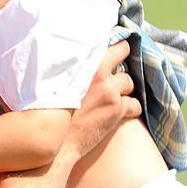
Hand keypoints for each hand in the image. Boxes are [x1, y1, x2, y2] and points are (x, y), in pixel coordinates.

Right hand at [63, 41, 139, 163]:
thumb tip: (80, 61)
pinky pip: (135, 105)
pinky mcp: (117, 110)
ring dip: (123, 91)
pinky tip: (121, 114)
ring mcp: (109, 91)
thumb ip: (72, 68)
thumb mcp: (58, 81)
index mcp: (84, 63)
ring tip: (111, 100)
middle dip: (119, 71)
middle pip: (123, 63)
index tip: (119, 52)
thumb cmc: (51, 111)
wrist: (55, 140)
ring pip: (129, 83)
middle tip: (114, 79)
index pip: (114, 47)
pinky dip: (131, 109)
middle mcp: (99, 73)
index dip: (118, 50)